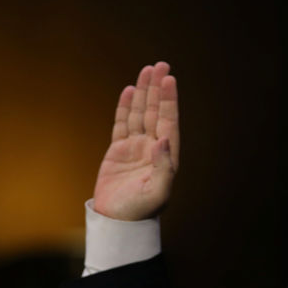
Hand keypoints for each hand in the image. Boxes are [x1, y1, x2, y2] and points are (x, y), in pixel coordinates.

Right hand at [93, 62, 179, 219]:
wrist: (118, 222)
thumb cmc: (140, 211)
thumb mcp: (157, 192)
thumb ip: (163, 167)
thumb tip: (164, 139)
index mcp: (166, 156)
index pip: (169, 122)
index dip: (169, 100)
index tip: (169, 79)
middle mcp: (153, 148)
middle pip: (156, 112)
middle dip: (157, 89)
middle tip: (161, 65)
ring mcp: (136, 148)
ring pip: (140, 114)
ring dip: (143, 93)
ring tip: (146, 70)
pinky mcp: (118, 151)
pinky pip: (122, 124)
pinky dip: (126, 108)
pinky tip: (129, 91)